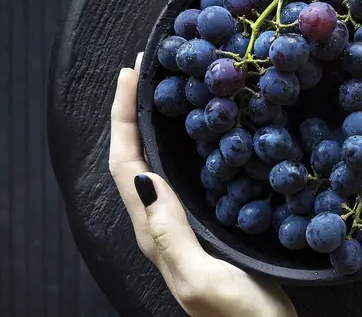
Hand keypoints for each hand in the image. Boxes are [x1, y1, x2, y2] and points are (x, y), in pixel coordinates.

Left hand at [108, 53, 296, 316]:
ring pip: (158, 165)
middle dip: (133, 112)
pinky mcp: (208, 225)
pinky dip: (183, 146)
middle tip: (147, 69)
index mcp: (154, 233)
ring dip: (154, 125)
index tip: (131, 73)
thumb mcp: (200, 277)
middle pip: (134, 158)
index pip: (125, 164)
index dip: (123, 117)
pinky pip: (184, 176)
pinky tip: (206, 132)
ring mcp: (185, 225)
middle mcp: (162, 225)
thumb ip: (169, 233)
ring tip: (169, 90)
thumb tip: (144, 175)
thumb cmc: (238, 315)